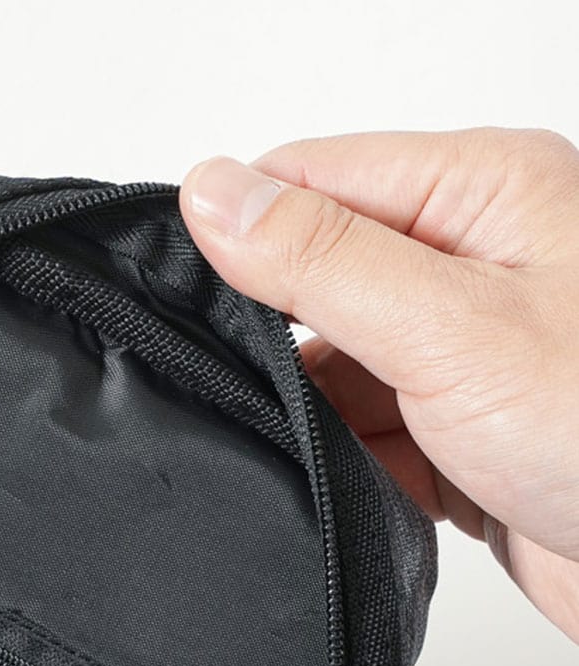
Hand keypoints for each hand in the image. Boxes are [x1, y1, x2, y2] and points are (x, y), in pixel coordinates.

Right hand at [179, 128, 578, 642]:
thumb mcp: (449, 328)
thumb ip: (324, 258)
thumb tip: (214, 192)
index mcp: (484, 190)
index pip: (315, 175)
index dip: (241, 230)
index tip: (182, 294)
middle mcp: (477, 259)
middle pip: (316, 274)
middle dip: (277, 339)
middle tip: (258, 393)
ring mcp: (469, 351)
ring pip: (334, 367)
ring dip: (315, 416)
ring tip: (338, 451)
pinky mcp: (464, 433)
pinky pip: (365, 437)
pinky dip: (350, 468)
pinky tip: (366, 490)